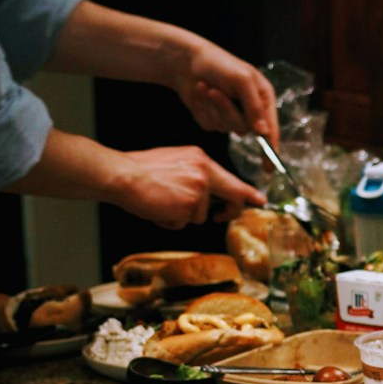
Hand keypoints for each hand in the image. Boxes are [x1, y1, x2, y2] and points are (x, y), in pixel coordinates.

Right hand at [116, 146, 265, 229]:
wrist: (122, 175)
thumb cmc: (141, 171)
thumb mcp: (175, 162)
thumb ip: (196, 175)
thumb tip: (208, 192)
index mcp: (201, 160)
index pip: (231, 178)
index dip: (248, 192)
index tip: (260, 200)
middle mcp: (205, 173)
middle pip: (232, 198)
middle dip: (229, 211)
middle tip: (220, 216)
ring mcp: (199, 190)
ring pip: (201, 216)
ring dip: (183, 216)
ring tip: (162, 203)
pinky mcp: (190, 206)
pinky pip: (185, 223)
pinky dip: (171, 222)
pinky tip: (158, 209)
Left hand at [177, 41, 281, 148]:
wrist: (185, 61)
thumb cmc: (218, 64)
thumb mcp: (241, 79)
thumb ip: (254, 106)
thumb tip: (264, 131)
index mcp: (263, 97)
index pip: (271, 128)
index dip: (271, 149)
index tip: (270, 168)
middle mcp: (249, 109)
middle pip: (244, 128)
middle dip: (227, 111)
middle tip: (215, 92)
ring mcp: (230, 116)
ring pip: (226, 127)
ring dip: (214, 107)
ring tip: (206, 87)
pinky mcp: (213, 120)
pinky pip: (211, 126)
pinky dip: (203, 110)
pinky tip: (200, 93)